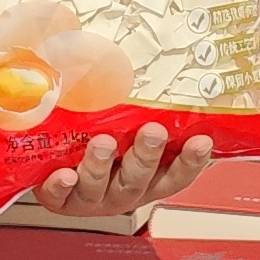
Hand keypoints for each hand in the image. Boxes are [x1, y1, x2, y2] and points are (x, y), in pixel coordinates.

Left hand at [34, 123, 216, 220]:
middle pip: (139, 179)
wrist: (58, 173)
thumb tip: (151, 60)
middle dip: (146, 155)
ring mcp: (93, 197)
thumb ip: (142, 106)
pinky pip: (61, 197)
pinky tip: (65, 175)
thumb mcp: (128, 128)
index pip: (176, 173)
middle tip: (152, 132)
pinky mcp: (61, 199)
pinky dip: (62, 187)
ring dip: (101, 166)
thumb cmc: (101, 144)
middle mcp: (123, 190)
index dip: (191, 161)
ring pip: (100, 187)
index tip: (201, 141)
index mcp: (147, 178)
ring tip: (102, 143)